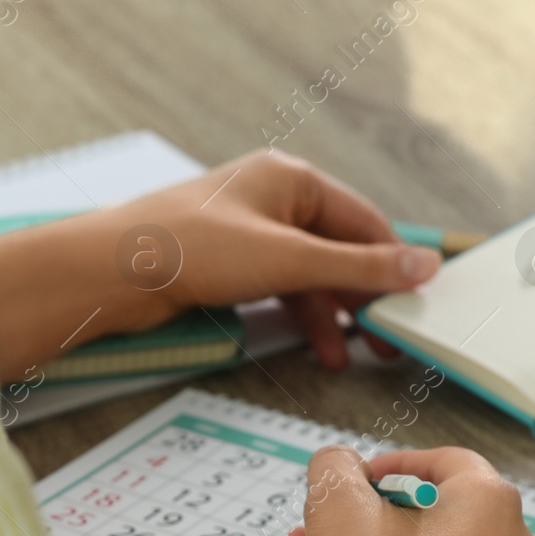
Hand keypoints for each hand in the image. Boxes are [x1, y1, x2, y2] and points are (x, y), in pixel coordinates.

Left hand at [0, 151, 440, 382]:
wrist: (112, 271)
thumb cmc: (191, 247)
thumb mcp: (289, 260)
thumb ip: (359, 267)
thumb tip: (423, 266)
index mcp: (293, 180)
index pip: (365, 222)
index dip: (393, 264)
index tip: (416, 304)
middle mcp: (274, 199)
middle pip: (340, 249)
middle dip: (364, 296)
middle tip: (390, 339)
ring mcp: (251, 232)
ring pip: (311, 275)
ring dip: (334, 315)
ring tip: (354, 355)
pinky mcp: (230, 263)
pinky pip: (283, 287)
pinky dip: (302, 316)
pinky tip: (318, 346)